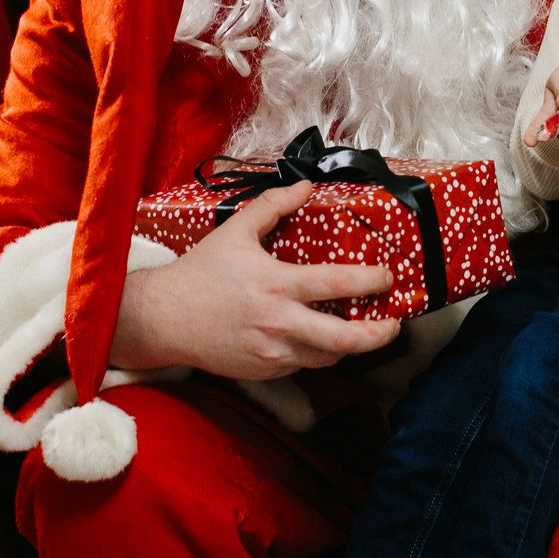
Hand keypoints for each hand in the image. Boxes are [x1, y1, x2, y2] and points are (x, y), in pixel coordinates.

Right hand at [109, 180, 401, 378]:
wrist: (165, 319)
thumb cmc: (201, 273)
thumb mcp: (235, 230)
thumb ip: (273, 206)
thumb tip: (306, 186)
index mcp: (276, 285)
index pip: (338, 285)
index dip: (371, 282)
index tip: (388, 277)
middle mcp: (279, 324)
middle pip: (345, 340)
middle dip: (378, 335)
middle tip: (394, 324)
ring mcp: (273, 353)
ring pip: (327, 358)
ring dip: (348, 345)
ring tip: (359, 330)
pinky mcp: (265, 372)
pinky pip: (302, 365)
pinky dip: (316, 352)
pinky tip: (318, 336)